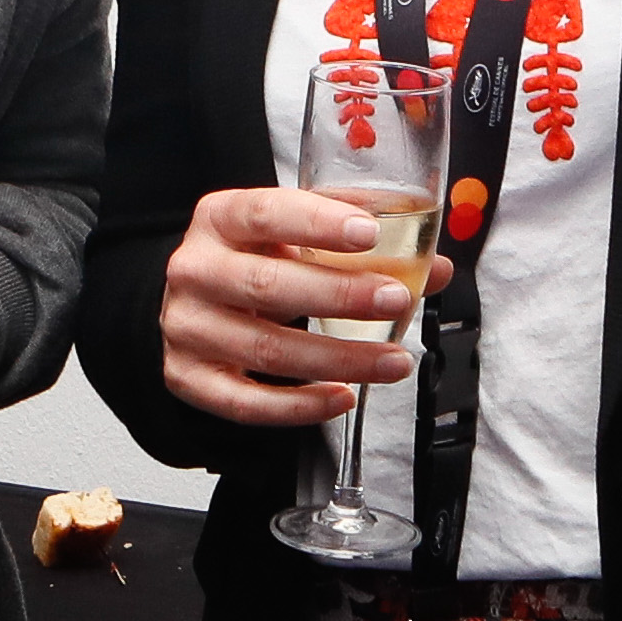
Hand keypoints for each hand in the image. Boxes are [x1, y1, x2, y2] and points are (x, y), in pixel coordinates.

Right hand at [154, 185, 454, 428]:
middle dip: (339, 295)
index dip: (318, 223)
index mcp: (220, 218)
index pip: (265, 214)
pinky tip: (342, 397)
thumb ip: (359, 242)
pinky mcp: (190, 379)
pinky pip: (246, 403)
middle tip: (396, 300)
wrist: (193, 303)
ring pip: (266, 350)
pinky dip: (300, 406)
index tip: (370, 233)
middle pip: (266, 285)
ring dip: (338, 359)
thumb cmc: (253, 260)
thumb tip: (433, 268)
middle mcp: (195, 270)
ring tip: (392, 361)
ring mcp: (188, 328)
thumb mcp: (294, 233)